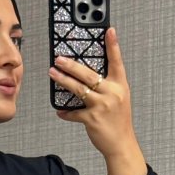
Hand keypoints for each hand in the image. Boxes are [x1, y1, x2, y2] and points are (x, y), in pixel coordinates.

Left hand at [49, 26, 139, 160]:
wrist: (122, 144)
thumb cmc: (118, 120)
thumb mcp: (119, 99)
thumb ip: (107, 86)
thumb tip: (89, 76)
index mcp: (120, 86)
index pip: (116, 62)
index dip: (113, 45)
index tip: (109, 30)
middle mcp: (112, 93)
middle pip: (89, 74)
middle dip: (71, 65)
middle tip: (59, 58)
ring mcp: (102, 106)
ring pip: (78, 89)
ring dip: (63, 80)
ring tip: (53, 73)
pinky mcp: (92, 119)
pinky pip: (74, 113)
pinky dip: (66, 113)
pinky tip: (60, 111)